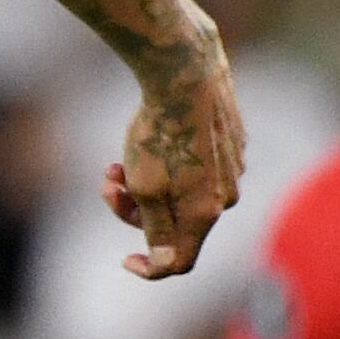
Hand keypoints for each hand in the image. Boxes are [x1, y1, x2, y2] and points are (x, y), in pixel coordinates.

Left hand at [103, 39, 244, 279]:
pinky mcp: (230, 143)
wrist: (185, 70)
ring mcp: (231, 168)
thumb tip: (166, 264)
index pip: (180, 262)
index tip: (125, 258)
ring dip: (145, 184)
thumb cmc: (160, 131)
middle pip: (175, 223)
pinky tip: (146, 136)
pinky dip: (169, 163)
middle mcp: (225, 196)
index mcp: (205, 214)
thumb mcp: (146, 187)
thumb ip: (157, 229)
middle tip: (108, 182)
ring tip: (116, 161)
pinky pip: (196, 167)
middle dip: (136, 210)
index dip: (150, 269)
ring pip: (182, 193)